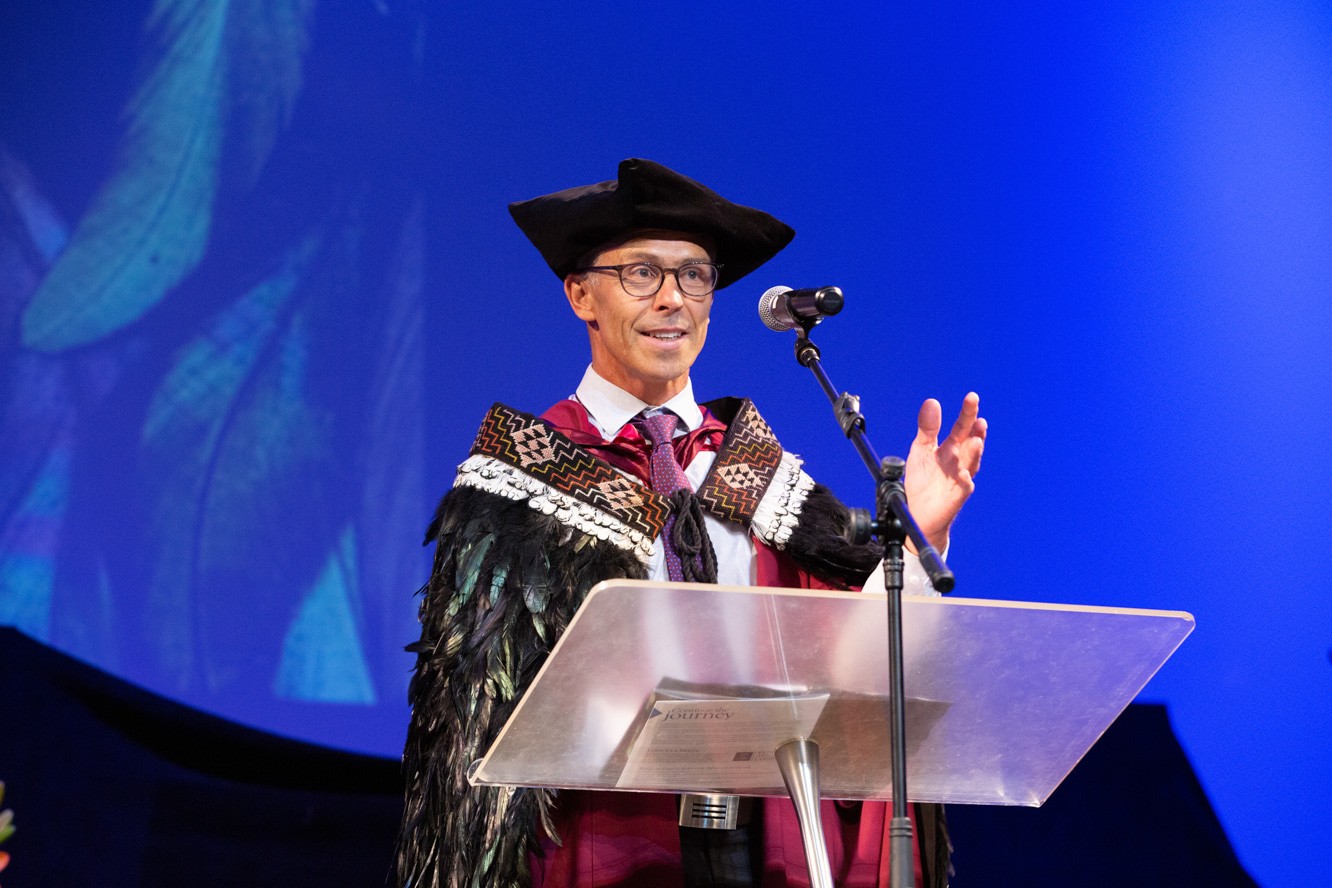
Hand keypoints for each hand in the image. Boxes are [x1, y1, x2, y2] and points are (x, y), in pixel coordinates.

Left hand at [904, 392, 985, 553]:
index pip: (962, 427)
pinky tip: (963, 474)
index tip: (972, 397)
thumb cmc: (923, 481)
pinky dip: (965, 480)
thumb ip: (927, 428)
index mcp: (951, 448)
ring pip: (971, 463)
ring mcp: (960, 478)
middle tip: (980, 417)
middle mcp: (960, 461)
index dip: (967, 413)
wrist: (920, 513)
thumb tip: (932, 402)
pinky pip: (964, 488)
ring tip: (977, 440)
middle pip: (971, 442)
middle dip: (976, 430)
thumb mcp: (921, 450)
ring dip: (974, 453)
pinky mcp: (956, 496)